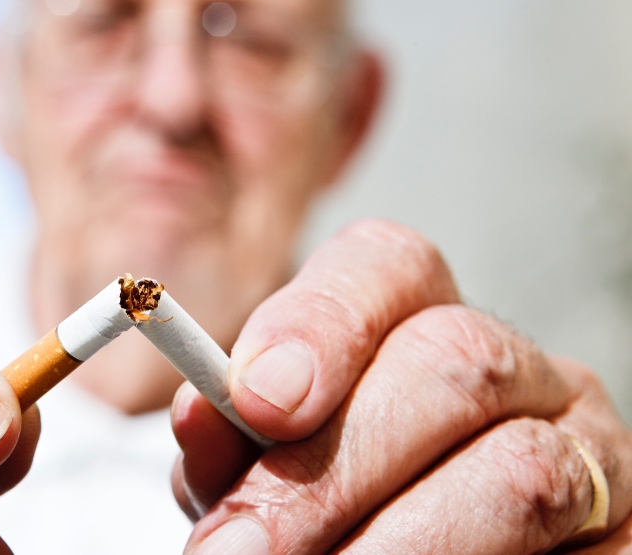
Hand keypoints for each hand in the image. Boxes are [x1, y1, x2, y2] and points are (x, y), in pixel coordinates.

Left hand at [171, 218, 631, 553]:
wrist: (414, 548)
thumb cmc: (325, 501)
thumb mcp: (263, 465)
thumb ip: (235, 437)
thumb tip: (202, 414)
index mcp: (417, 318)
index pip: (387, 265)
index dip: (320, 322)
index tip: (257, 399)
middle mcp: (513, 368)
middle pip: (453, 363)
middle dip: (335, 470)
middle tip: (244, 550)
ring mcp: (584, 447)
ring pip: (519, 473)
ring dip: (401, 545)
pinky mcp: (622, 532)